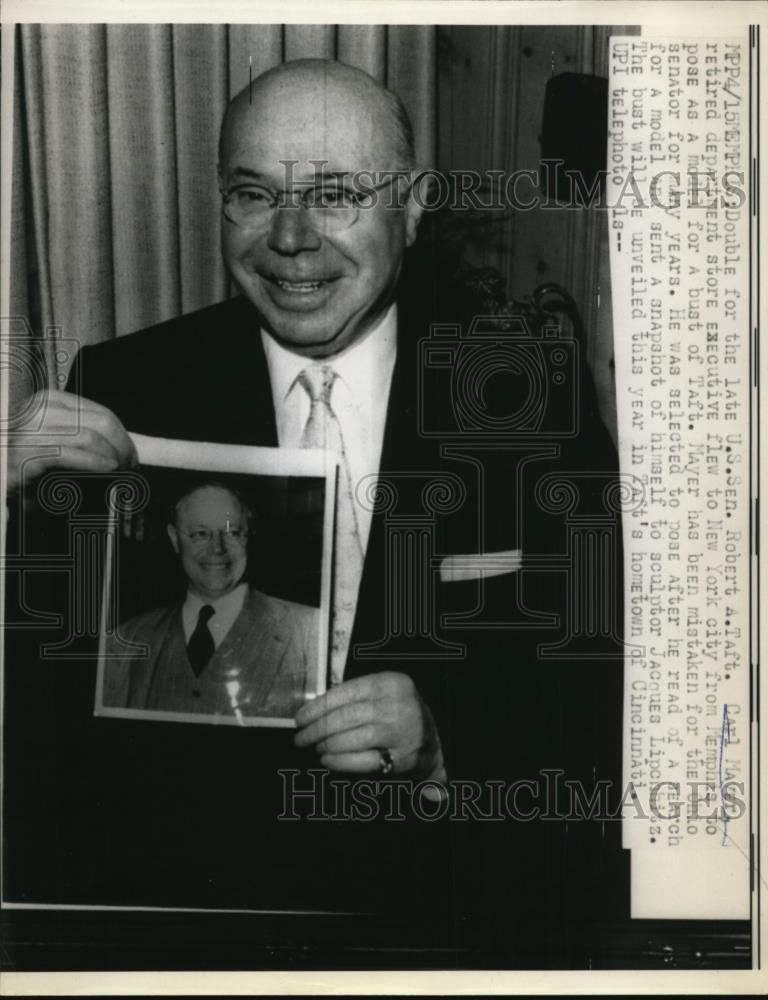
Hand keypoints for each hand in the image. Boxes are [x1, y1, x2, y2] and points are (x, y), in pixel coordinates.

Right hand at [6, 390, 136, 492]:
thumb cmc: (25, 463)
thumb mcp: (55, 439)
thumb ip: (81, 434)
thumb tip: (121, 444)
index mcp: (49, 402)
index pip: (99, 412)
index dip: (122, 432)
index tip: (130, 450)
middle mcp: (39, 410)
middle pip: (100, 421)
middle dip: (123, 444)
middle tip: (131, 463)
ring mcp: (32, 430)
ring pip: (90, 436)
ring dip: (114, 455)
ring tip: (122, 470)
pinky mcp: (28, 453)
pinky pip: (72, 453)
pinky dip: (96, 462)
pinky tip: (108, 469)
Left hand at [294, 671, 444, 779]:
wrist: (435, 743)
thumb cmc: (399, 715)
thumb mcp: (384, 695)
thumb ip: (355, 698)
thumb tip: (312, 710)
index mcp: (391, 682)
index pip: (345, 692)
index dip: (317, 707)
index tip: (300, 718)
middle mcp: (398, 704)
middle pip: (345, 717)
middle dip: (317, 728)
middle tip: (301, 737)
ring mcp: (401, 732)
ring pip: (350, 738)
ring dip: (326, 744)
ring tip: (314, 746)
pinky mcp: (401, 758)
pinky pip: (361, 760)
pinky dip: (339, 761)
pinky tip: (327, 759)